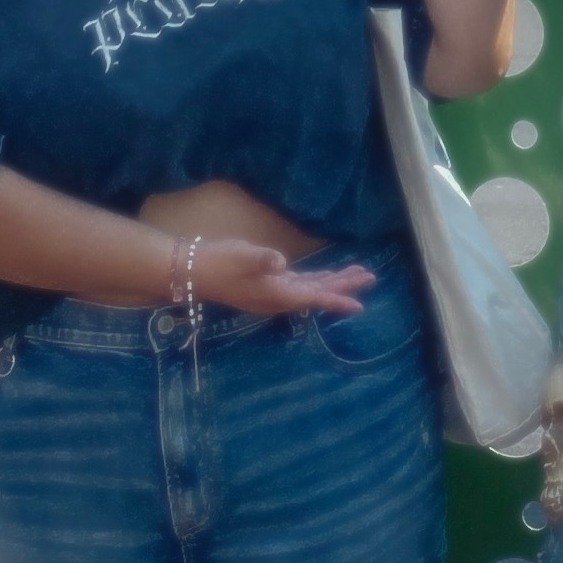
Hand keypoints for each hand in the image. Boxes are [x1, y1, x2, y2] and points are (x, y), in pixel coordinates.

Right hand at [187, 235, 377, 321]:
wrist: (192, 271)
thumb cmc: (219, 262)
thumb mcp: (241, 257)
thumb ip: (262, 260)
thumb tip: (280, 263)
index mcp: (276, 293)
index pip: (313, 298)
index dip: (335, 300)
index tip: (358, 305)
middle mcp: (279, 297)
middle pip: (318, 293)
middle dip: (344, 285)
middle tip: (370, 277)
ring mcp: (274, 292)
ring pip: (312, 288)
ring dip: (334, 281)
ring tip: (358, 273)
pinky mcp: (269, 283)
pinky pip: (301, 284)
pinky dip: (317, 279)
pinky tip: (327, 275)